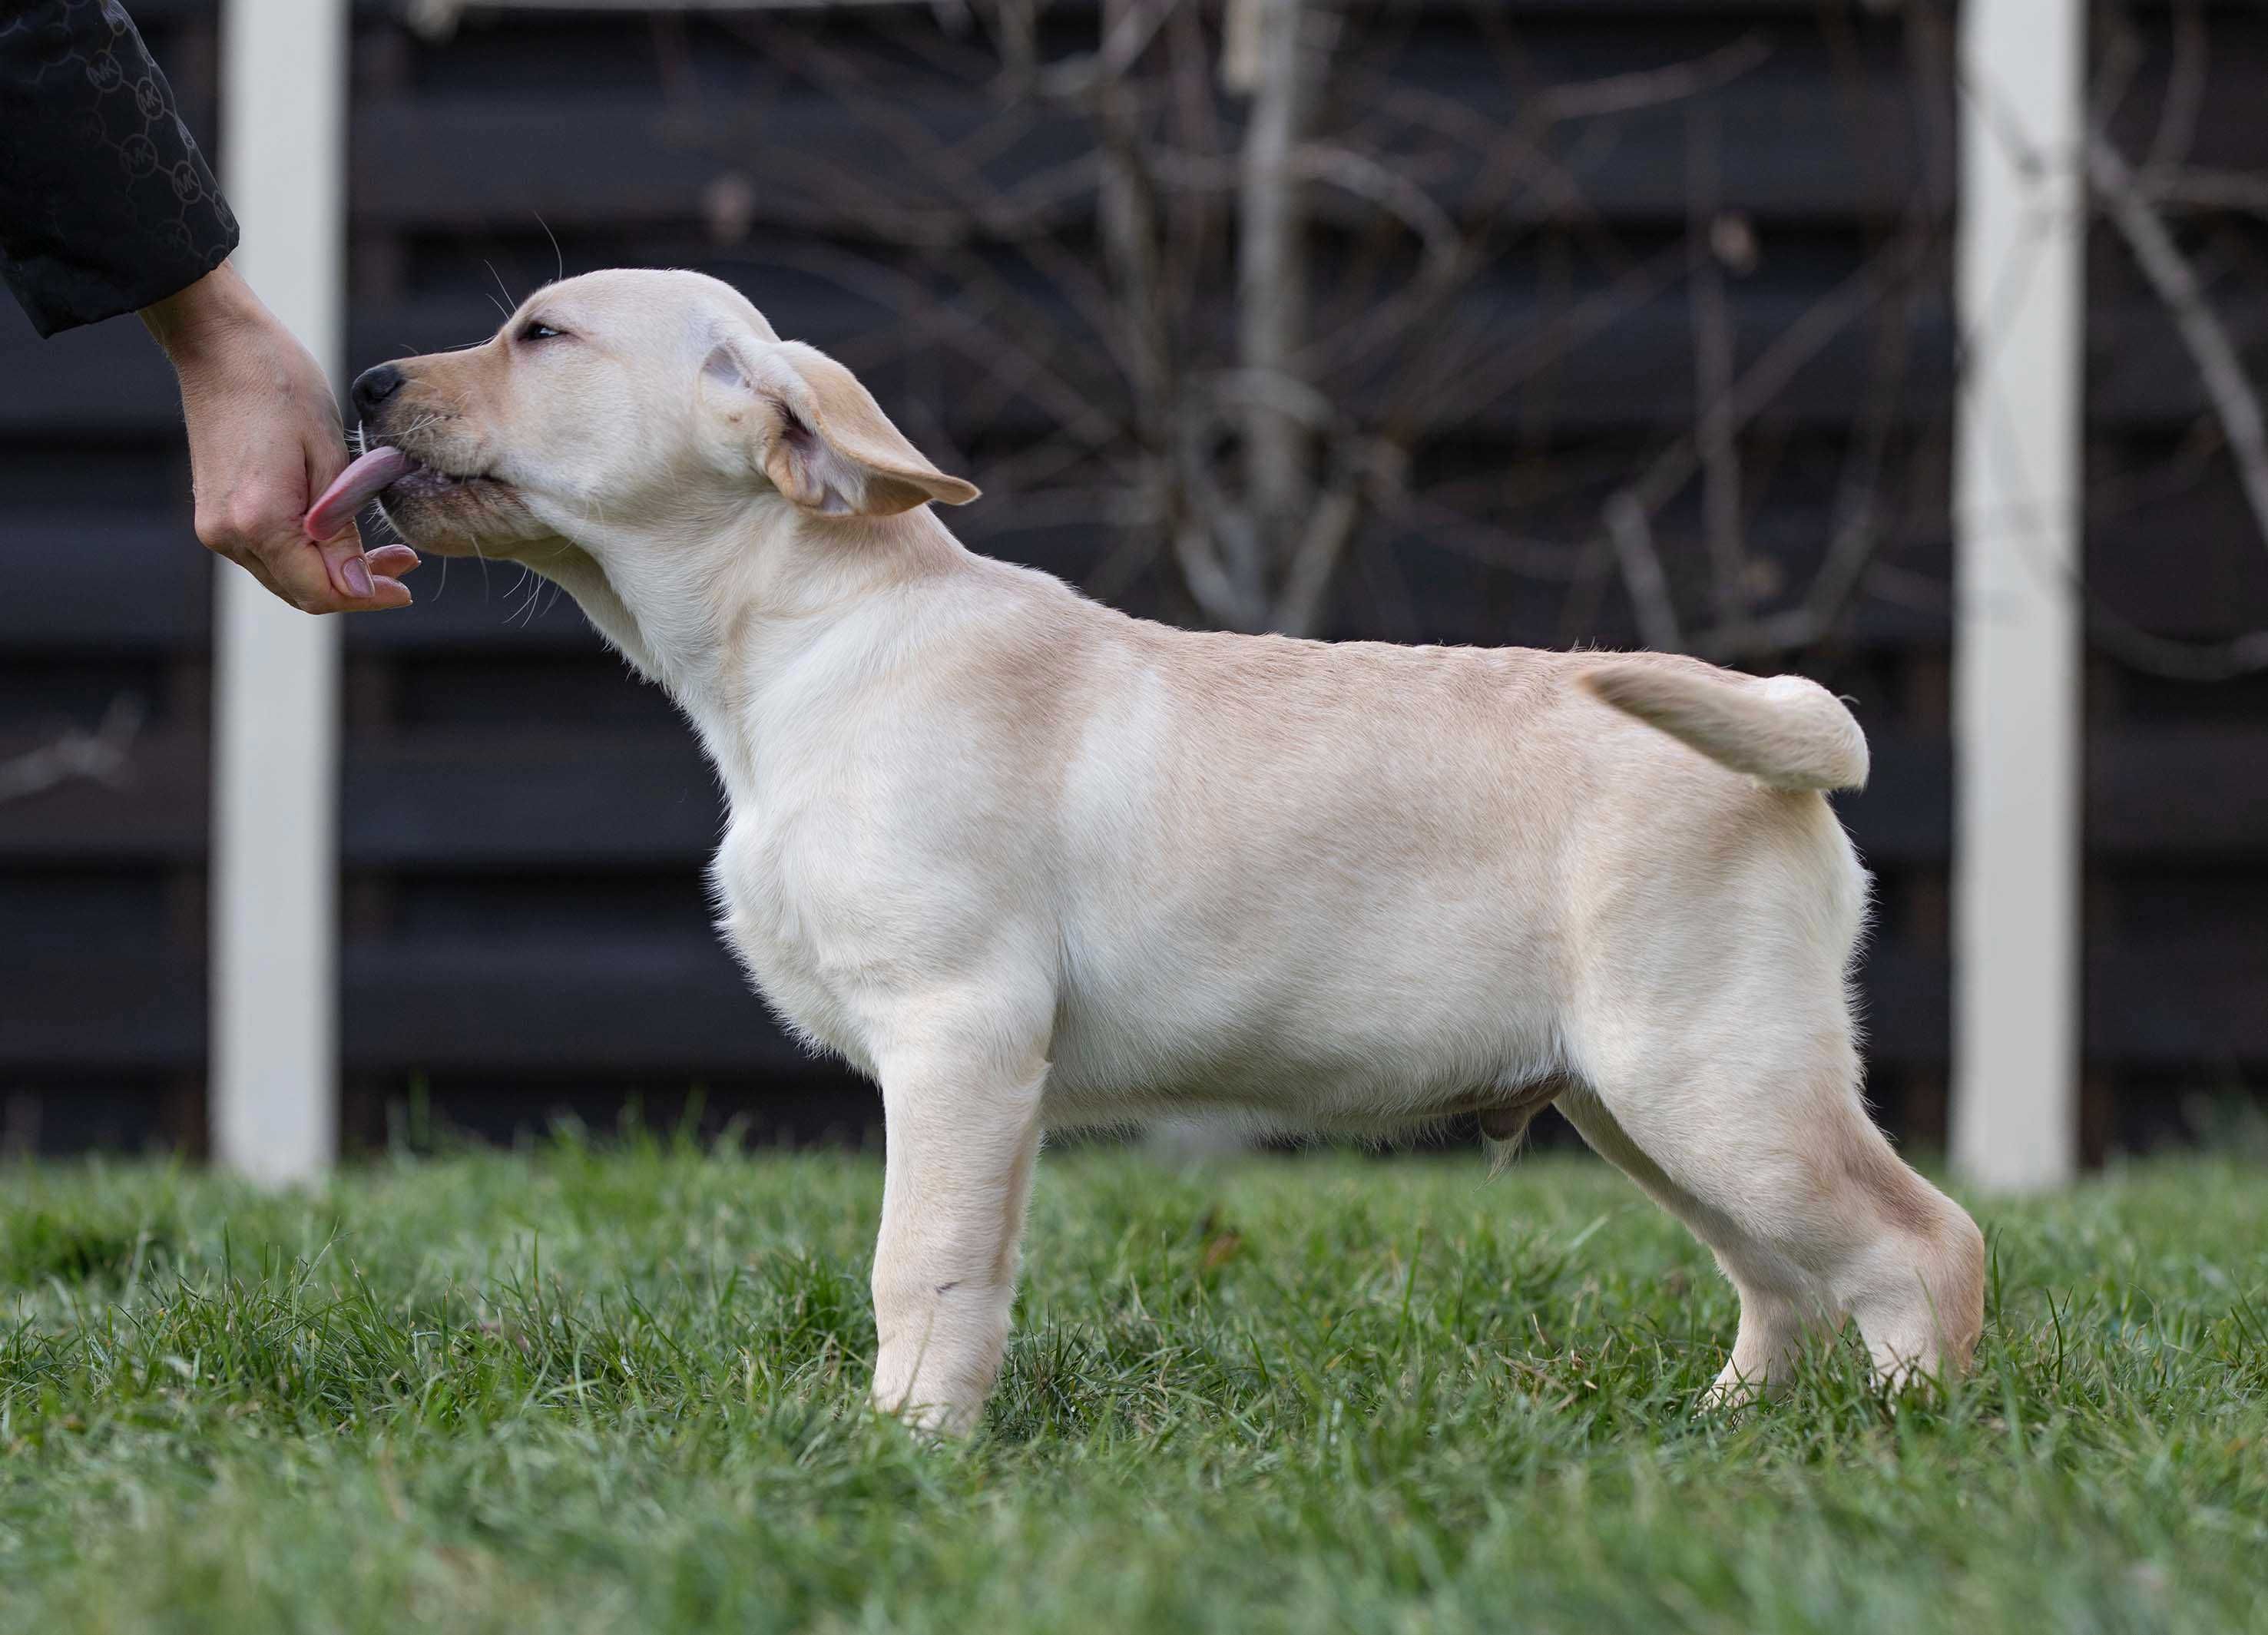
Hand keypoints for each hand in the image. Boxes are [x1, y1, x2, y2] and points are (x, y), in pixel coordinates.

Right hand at [141, 261, 416, 611]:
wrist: (221, 345)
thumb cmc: (282, 387)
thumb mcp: (330, 458)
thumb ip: (342, 531)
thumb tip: (357, 589)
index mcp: (258, 521)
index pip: (321, 590)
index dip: (368, 596)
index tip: (406, 591)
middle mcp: (228, 534)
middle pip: (303, 592)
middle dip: (357, 586)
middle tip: (404, 565)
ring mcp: (216, 527)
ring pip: (286, 577)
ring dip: (334, 572)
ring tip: (384, 551)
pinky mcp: (216, 514)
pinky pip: (270, 554)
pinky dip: (308, 555)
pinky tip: (341, 535)